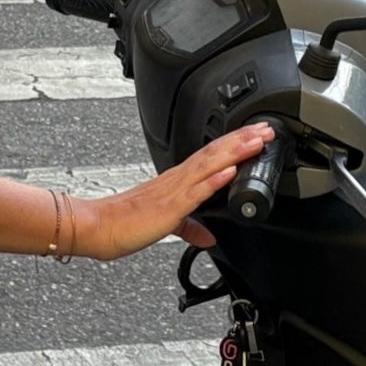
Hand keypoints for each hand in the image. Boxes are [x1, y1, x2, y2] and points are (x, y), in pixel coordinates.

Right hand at [73, 123, 274, 260]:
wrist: (98, 227)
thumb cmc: (124, 223)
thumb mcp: (166, 226)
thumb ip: (189, 229)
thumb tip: (208, 237)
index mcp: (176, 181)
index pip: (212, 156)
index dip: (235, 143)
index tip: (256, 134)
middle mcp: (177, 179)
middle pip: (215, 152)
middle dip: (242, 139)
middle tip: (267, 128)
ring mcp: (173, 190)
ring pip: (209, 164)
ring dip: (235, 151)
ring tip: (256, 141)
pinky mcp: (169, 208)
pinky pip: (195, 192)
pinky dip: (214, 179)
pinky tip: (229, 171)